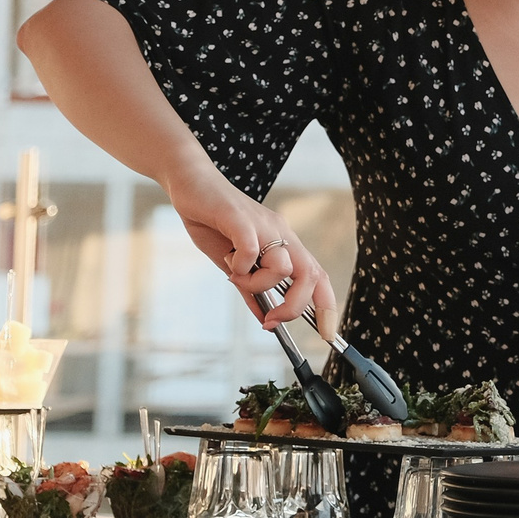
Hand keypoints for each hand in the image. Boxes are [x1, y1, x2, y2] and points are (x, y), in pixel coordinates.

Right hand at [165, 170, 338, 338]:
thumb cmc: (212, 222)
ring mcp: (263, 225)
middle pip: (310, 275)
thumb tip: (265, 318)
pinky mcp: (240, 218)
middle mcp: (281, 233)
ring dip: (258, 284)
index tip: (326, 334)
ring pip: (283, 267)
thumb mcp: (234, 264)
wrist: (191, 183)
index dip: (327, 306)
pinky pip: (252, 249)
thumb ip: (251, 288)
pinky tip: (227, 259)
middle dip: (294, 307)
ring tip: (235, 275)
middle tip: (271, 320)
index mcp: (284, 243)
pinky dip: (240, 265)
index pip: (318, 276)